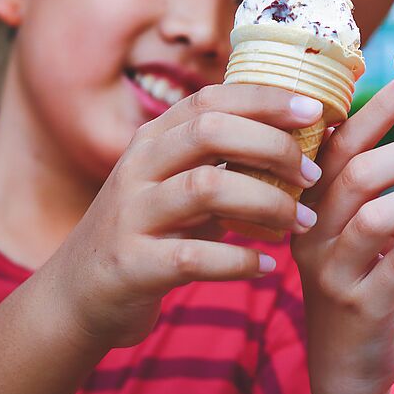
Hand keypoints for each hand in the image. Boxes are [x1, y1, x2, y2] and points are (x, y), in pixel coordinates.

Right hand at [47, 84, 325, 349]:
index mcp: (152, 140)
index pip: (211, 99)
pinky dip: (239, 261)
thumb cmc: (147, 232)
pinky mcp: (132, 264)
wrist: (79, 294)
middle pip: (210, 131)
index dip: (265, 99)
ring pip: (206, 188)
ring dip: (268, 203)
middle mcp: (138, 167)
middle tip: (313, 173)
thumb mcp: (174, 185)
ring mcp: (131, 214)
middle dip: (272, 145)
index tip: (314, 110)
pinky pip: (194, 257)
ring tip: (302, 221)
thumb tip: (298, 143)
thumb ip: (220, 162)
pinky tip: (267, 266)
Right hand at [293, 71, 393, 393]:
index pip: (337, 145)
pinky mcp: (362, 304)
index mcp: (306, 205)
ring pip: (377, 215)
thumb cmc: (360, 278)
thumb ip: (376, 188)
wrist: (345, 360)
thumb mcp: (355, 230)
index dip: (378, 108)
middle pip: (357, 174)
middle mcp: (309, 234)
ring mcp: (333, 272)